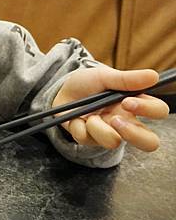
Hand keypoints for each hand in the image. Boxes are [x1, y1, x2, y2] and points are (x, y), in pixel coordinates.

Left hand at [53, 67, 169, 150]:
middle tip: (114, 120)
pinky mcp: (90, 139)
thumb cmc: (87, 83)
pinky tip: (76, 118)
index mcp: (135, 104)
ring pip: (113, 143)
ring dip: (97, 127)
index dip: (148, 109)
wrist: (61, 91)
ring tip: (89, 116)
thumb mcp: (104, 76)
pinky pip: (86, 139)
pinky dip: (77, 125)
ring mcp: (108, 133)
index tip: (127, 101)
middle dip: (133, 134)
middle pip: (149, 142)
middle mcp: (126, 122)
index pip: (158, 111)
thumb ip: (127, 79)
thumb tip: (154, 76)